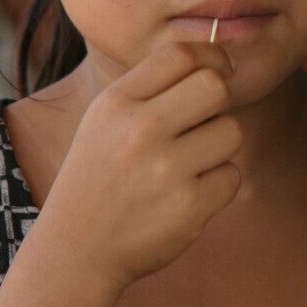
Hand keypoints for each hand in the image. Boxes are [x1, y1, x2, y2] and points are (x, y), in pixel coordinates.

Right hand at [40, 40, 242, 300]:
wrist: (76, 251)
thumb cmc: (99, 179)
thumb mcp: (104, 122)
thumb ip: (151, 90)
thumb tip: (219, 65)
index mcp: (115, 103)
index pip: (179, 55)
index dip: (211, 57)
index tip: (219, 71)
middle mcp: (139, 131)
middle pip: (214, 86)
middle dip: (220, 102)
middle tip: (206, 121)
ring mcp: (165, 171)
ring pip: (231, 131)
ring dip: (219, 146)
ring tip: (189, 164)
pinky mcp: (188, 207)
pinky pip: (231, 175)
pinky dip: (217, 184)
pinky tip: (186, 195)